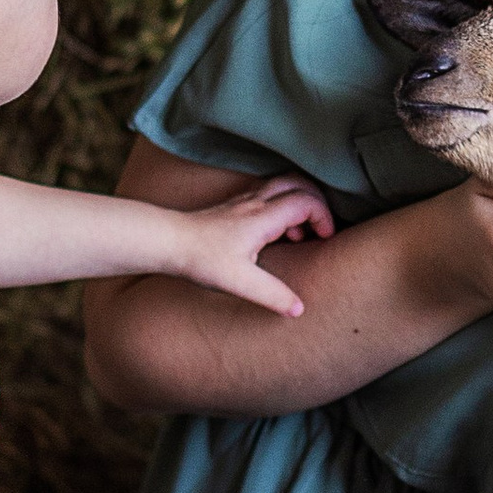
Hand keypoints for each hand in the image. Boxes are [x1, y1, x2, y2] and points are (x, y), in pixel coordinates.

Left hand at [168, 173, 335, 316]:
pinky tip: (274, 232)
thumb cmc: (202, 259)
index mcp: (263, 216)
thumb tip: (299, 309)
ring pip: (282, 185)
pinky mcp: (233, 206)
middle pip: (299, 183)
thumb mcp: (240, 282)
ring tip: (297, 234)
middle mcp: (256, 201)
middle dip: (317, 203)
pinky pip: (267, 193)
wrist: (168, 241)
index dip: (323, 217)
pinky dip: (282, 205)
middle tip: (320, 229)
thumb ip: (272, 295)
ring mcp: (243, 200)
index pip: (306, 201)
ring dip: (299, 202)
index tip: (324, 238)